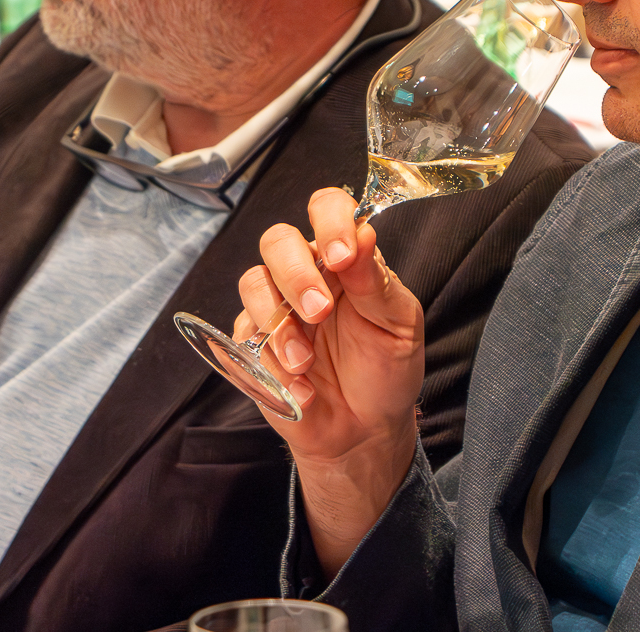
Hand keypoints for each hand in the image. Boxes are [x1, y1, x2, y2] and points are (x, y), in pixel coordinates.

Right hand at [236, 188, 423, 572]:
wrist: (365, 431)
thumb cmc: (386, 369)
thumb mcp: (398, 325)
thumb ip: (376, 280)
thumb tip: (363, 230)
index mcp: (343, 258)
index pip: (327, 209)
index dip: (329, 222)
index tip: (341, 255)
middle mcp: (305, 274)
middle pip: (277, 241)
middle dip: (295, 275)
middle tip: (320, 313)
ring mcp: (274, 309)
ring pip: (252, 284)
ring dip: (278, 326)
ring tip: (306, 363)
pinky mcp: (251, 346)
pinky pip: (242, 340)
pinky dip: (270, 367)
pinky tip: (301, 390)